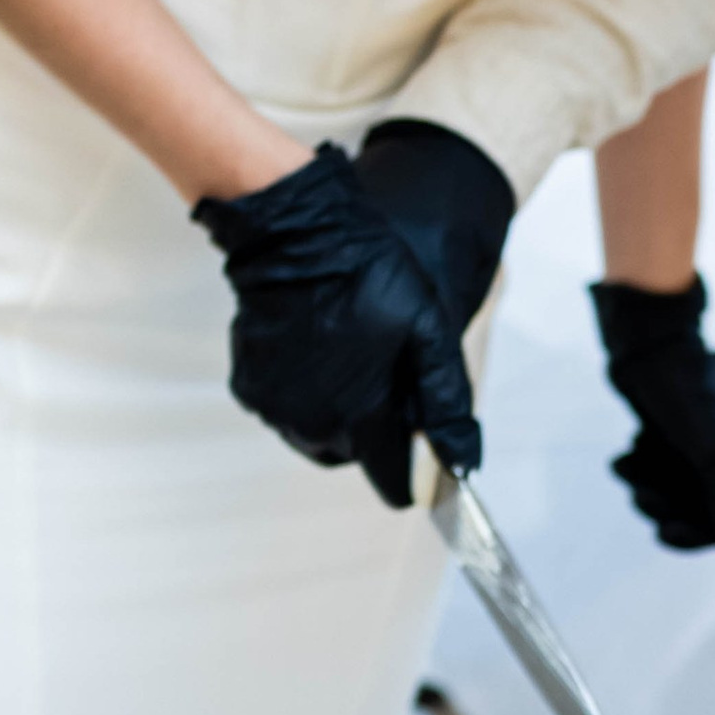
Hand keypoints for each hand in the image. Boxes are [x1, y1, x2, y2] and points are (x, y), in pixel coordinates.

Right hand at [194, 120, 512, 506]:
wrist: (296, 235)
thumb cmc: (369, 277)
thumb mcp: (428, 333)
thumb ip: (446, 402)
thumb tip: (464, 460)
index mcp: (361, 416)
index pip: (390, 480)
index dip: (411, 474)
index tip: (419, 458)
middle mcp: (312, 423)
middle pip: (353, 456)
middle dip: (373, 432)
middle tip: (385, 379)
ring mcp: (275, 406)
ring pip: (316, 435)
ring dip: (336, 415)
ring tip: (350, 361)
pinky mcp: (249, 386)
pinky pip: (283, 410)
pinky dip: (301, 394)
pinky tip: (315, 354)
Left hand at [591, 275, 714, 550]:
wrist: (648, 344)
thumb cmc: (687, 393)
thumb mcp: (709, 451)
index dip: (701, 533)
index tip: (664, 533)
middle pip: (701, 509)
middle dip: (666, 506)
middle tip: (640, 498)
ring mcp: (701, 447)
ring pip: (673, 493)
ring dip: (645, 487)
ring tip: (624, 467)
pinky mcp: (672, 439)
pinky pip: (656, 474)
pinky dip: (637, 470)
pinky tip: (621, 458)